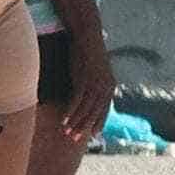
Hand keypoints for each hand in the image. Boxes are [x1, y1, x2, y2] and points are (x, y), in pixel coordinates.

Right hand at [57, 9, 113, 144]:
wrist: (87, 35)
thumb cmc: (88, 51)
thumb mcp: (94, 69)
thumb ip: (95, 82)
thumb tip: (90, 91)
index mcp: (110, 86)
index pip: (104, 110)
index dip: (98, 123)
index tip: (93, 135)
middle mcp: (106, 87)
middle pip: (95, 112)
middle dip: (85, 127)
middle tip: (76, 139)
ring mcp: (96, 84)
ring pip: (86, 109)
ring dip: (76, 122)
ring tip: (67, 132)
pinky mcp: (85, 80)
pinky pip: (77, 101)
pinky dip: (71, 112)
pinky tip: (64, 120)